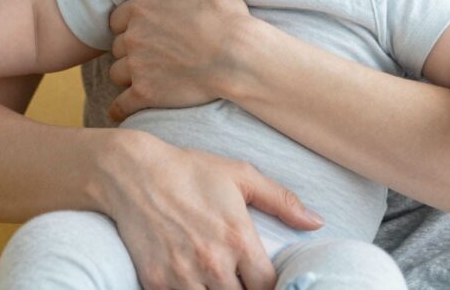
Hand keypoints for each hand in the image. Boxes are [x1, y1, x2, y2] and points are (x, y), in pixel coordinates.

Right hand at [106, 132, 324, 289]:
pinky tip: (192, 279)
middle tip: (239, 276)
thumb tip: (316, 222)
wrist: (132, 174)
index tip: (264, 278)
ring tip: (218, 277)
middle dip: (244, 289)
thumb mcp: (240, 175)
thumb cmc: (190, 171)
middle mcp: (212, 262)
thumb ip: (281, 200)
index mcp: (238, 238)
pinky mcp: (155, 283)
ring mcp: (182, 276)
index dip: (270, 286)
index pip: (268, 286)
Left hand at [107, 0, 254, 121]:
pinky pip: (120, 105)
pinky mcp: (145, 94)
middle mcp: (133, 38)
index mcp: (140, 9)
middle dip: (131, 49)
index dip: (131, 24)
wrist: (238, 56)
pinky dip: (120, 107)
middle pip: (118, 47)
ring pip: (118, 74)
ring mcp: (138, 68)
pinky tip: (125, 108)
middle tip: (151, 53)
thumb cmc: (224, 15)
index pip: (118, 19)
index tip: (146, 29)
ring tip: (148, 76)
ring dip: (129, 75)